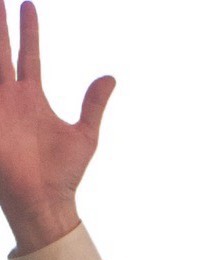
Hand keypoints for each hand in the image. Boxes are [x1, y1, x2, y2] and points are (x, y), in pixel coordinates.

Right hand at [0, 1, 115, 247]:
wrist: (44, 203)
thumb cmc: (63, 175)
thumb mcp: (85, 136)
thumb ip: (93, 105)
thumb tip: (110, 78)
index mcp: (32, 98)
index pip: (28, 55)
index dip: (28, 31)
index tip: (28, 5)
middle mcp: (11, 98)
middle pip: (1, 51)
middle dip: (0, 24)